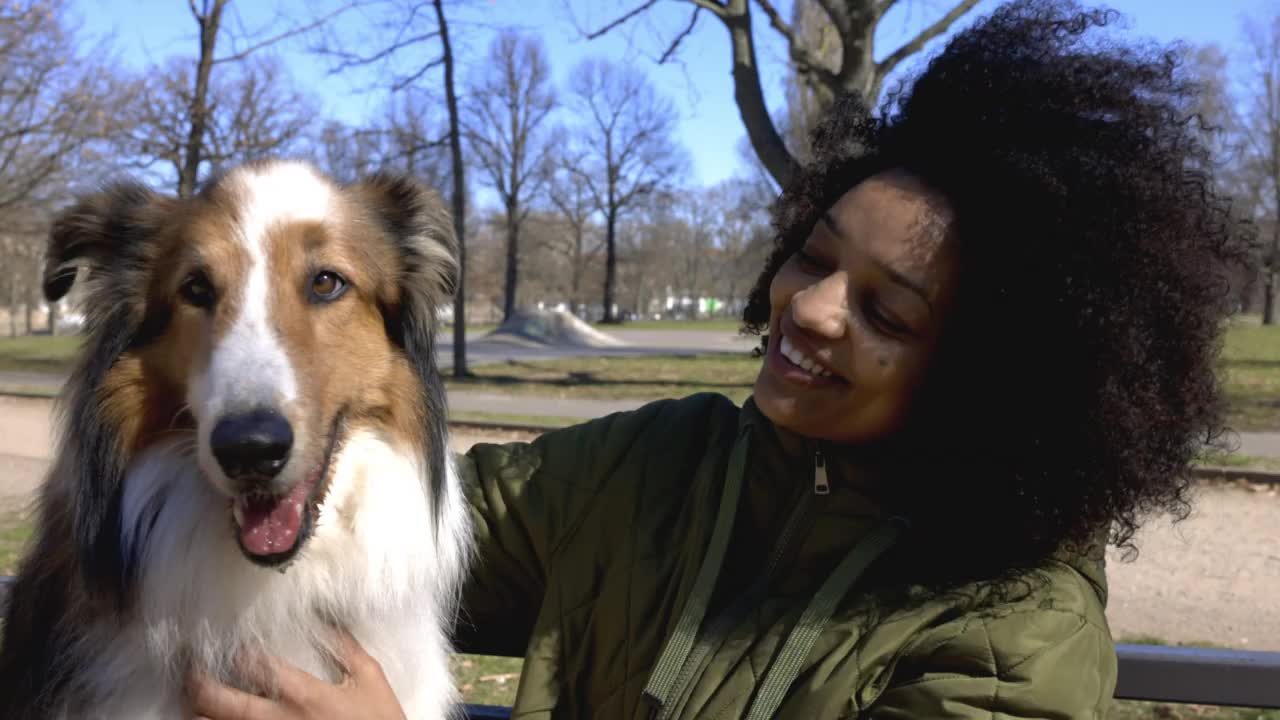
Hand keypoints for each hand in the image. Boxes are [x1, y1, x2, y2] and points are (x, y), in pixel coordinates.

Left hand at [185, 630, 406, 719]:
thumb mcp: (371, 679)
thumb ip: (346, 648)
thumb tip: (326, 621)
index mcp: (304, 695)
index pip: (254, 664)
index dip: (233, 647)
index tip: (226, 636)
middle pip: (216, 700)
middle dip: (196, 681)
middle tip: (190, 668)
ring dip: (200, 711)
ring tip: (196, 697)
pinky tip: (215, 717)